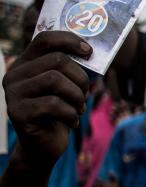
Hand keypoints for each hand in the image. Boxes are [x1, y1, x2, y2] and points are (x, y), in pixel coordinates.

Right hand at [4, 32, 90, 165]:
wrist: (43, 147)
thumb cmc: (58, 113)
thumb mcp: (64, 88)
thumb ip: (71, 70)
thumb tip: (90, 53)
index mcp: (25, 64)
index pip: (44, 39)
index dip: (69, 40)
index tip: (89, 51)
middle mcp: (14, 75)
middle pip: (57, 61)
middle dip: (80, 78)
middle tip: (85, 94)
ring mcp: (13, 94)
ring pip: (56, 81)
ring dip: (77, 97)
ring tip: (78, 109)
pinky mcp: (18, 113)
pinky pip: (54, 105)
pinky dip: (71, 115)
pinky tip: (72, 123)